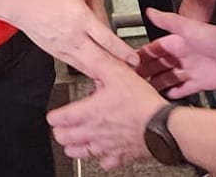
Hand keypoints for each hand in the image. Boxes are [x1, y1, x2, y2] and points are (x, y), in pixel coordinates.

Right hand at [10, 0, 138, 75]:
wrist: (21, 4)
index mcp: (82, 19)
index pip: (106, 39)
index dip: (122, 51)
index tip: (133, 58)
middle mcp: (74, 36)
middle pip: (99, 59)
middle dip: (116, 69)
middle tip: (130, 74)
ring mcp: (64, 47)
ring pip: (88, 66)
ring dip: (103, 73)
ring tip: (118, 78)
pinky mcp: (57, 53)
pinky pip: (76, 66)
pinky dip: (88, 71)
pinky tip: (96, 74)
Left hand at [48, 50, 163, 169]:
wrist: (162, 125)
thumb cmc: (141, 102)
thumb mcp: (119, 72)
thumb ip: (102, 62)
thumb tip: (90, 54)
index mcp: (90, 112)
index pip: (60, 119)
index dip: (53, 117)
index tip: (53, 115)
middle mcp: (94, 132)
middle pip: (65, 139)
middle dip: (61, 133)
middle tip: (61, 128)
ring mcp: (106, 146)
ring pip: (81, 153)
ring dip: (75, 148)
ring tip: (73, 143)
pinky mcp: (121, 155)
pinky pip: (106, 162)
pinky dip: (102, 158)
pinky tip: (103, 152)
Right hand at [137, 9, 215, 98]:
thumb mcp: (191, 28)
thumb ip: (169, 21)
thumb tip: (150, 11)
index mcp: (179, 42)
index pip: (154, 49)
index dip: (142, 56)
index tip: (128, 62)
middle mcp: (184, 55)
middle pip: (159, 65)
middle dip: (145, 72)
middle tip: (132, 80)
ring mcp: (192, 69)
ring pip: (169, 77)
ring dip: (156, 83)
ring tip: (143, 91)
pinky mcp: (201, 82)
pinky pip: (183, 88)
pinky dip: (173, 92)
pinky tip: (165, 96)